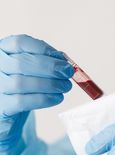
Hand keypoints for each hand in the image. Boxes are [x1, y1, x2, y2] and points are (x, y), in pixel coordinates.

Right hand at [0, 34, 73, 151]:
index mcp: (3, 51)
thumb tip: (64, 60)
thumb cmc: (25, 85)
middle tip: (67, 72)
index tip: (62, 58)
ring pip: (21, 83)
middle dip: (50, 67)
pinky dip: (44, 99)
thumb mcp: (34, 68)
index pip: (19, 43)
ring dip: (49, 84)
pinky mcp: (0, 107)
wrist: (12, 111)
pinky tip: (57, 97)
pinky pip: (22, 101)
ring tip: (65, 86)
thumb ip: (47, 60)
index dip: (42, 49)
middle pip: (21, 63)